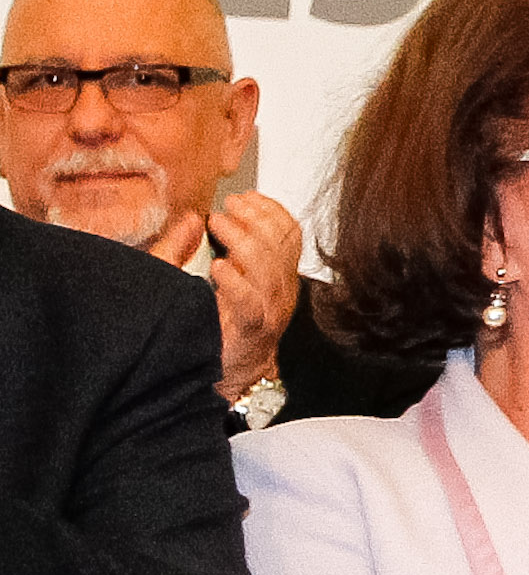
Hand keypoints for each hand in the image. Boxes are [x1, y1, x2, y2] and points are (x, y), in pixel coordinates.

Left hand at [206, 190, 301, 400]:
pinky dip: (236, 283)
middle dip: (256, 219)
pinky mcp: (252, 331)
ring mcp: (270, 311)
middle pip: (281, 246)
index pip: (289, 234)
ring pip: (269, 269)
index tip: (247, 197)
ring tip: (219, 226)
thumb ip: (200, 249)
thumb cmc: (218, 328)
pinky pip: (250, 304)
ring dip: (244, 241)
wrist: (226, 377)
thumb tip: (193, 218)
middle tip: (229, 207)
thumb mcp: (213, 279)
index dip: (272, 210)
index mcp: (277, 276)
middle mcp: (280, 291)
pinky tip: (219, 266)